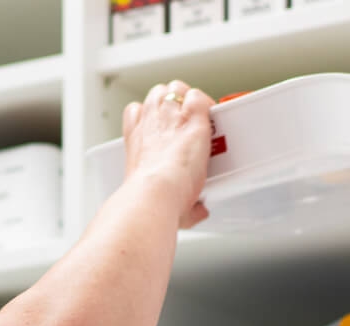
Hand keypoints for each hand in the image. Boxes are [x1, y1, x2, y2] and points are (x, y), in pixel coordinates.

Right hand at [122, 80, 214, 229]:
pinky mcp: (192, 118)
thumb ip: (185, 206)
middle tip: (185, 119)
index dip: (150, 114)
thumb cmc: (152, 200)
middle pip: (158, 95)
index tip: (161, 125)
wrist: (155, 194)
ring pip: (176, 89)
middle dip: (173, 102)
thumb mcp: (161, 199)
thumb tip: (198, 212)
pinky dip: (208, 104)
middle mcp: (150, 124)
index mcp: (137, 141)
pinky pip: (199, 97)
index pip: (136, 112)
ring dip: (188, 98)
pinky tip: (213, 117)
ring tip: (199, 113)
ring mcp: (170, 118)